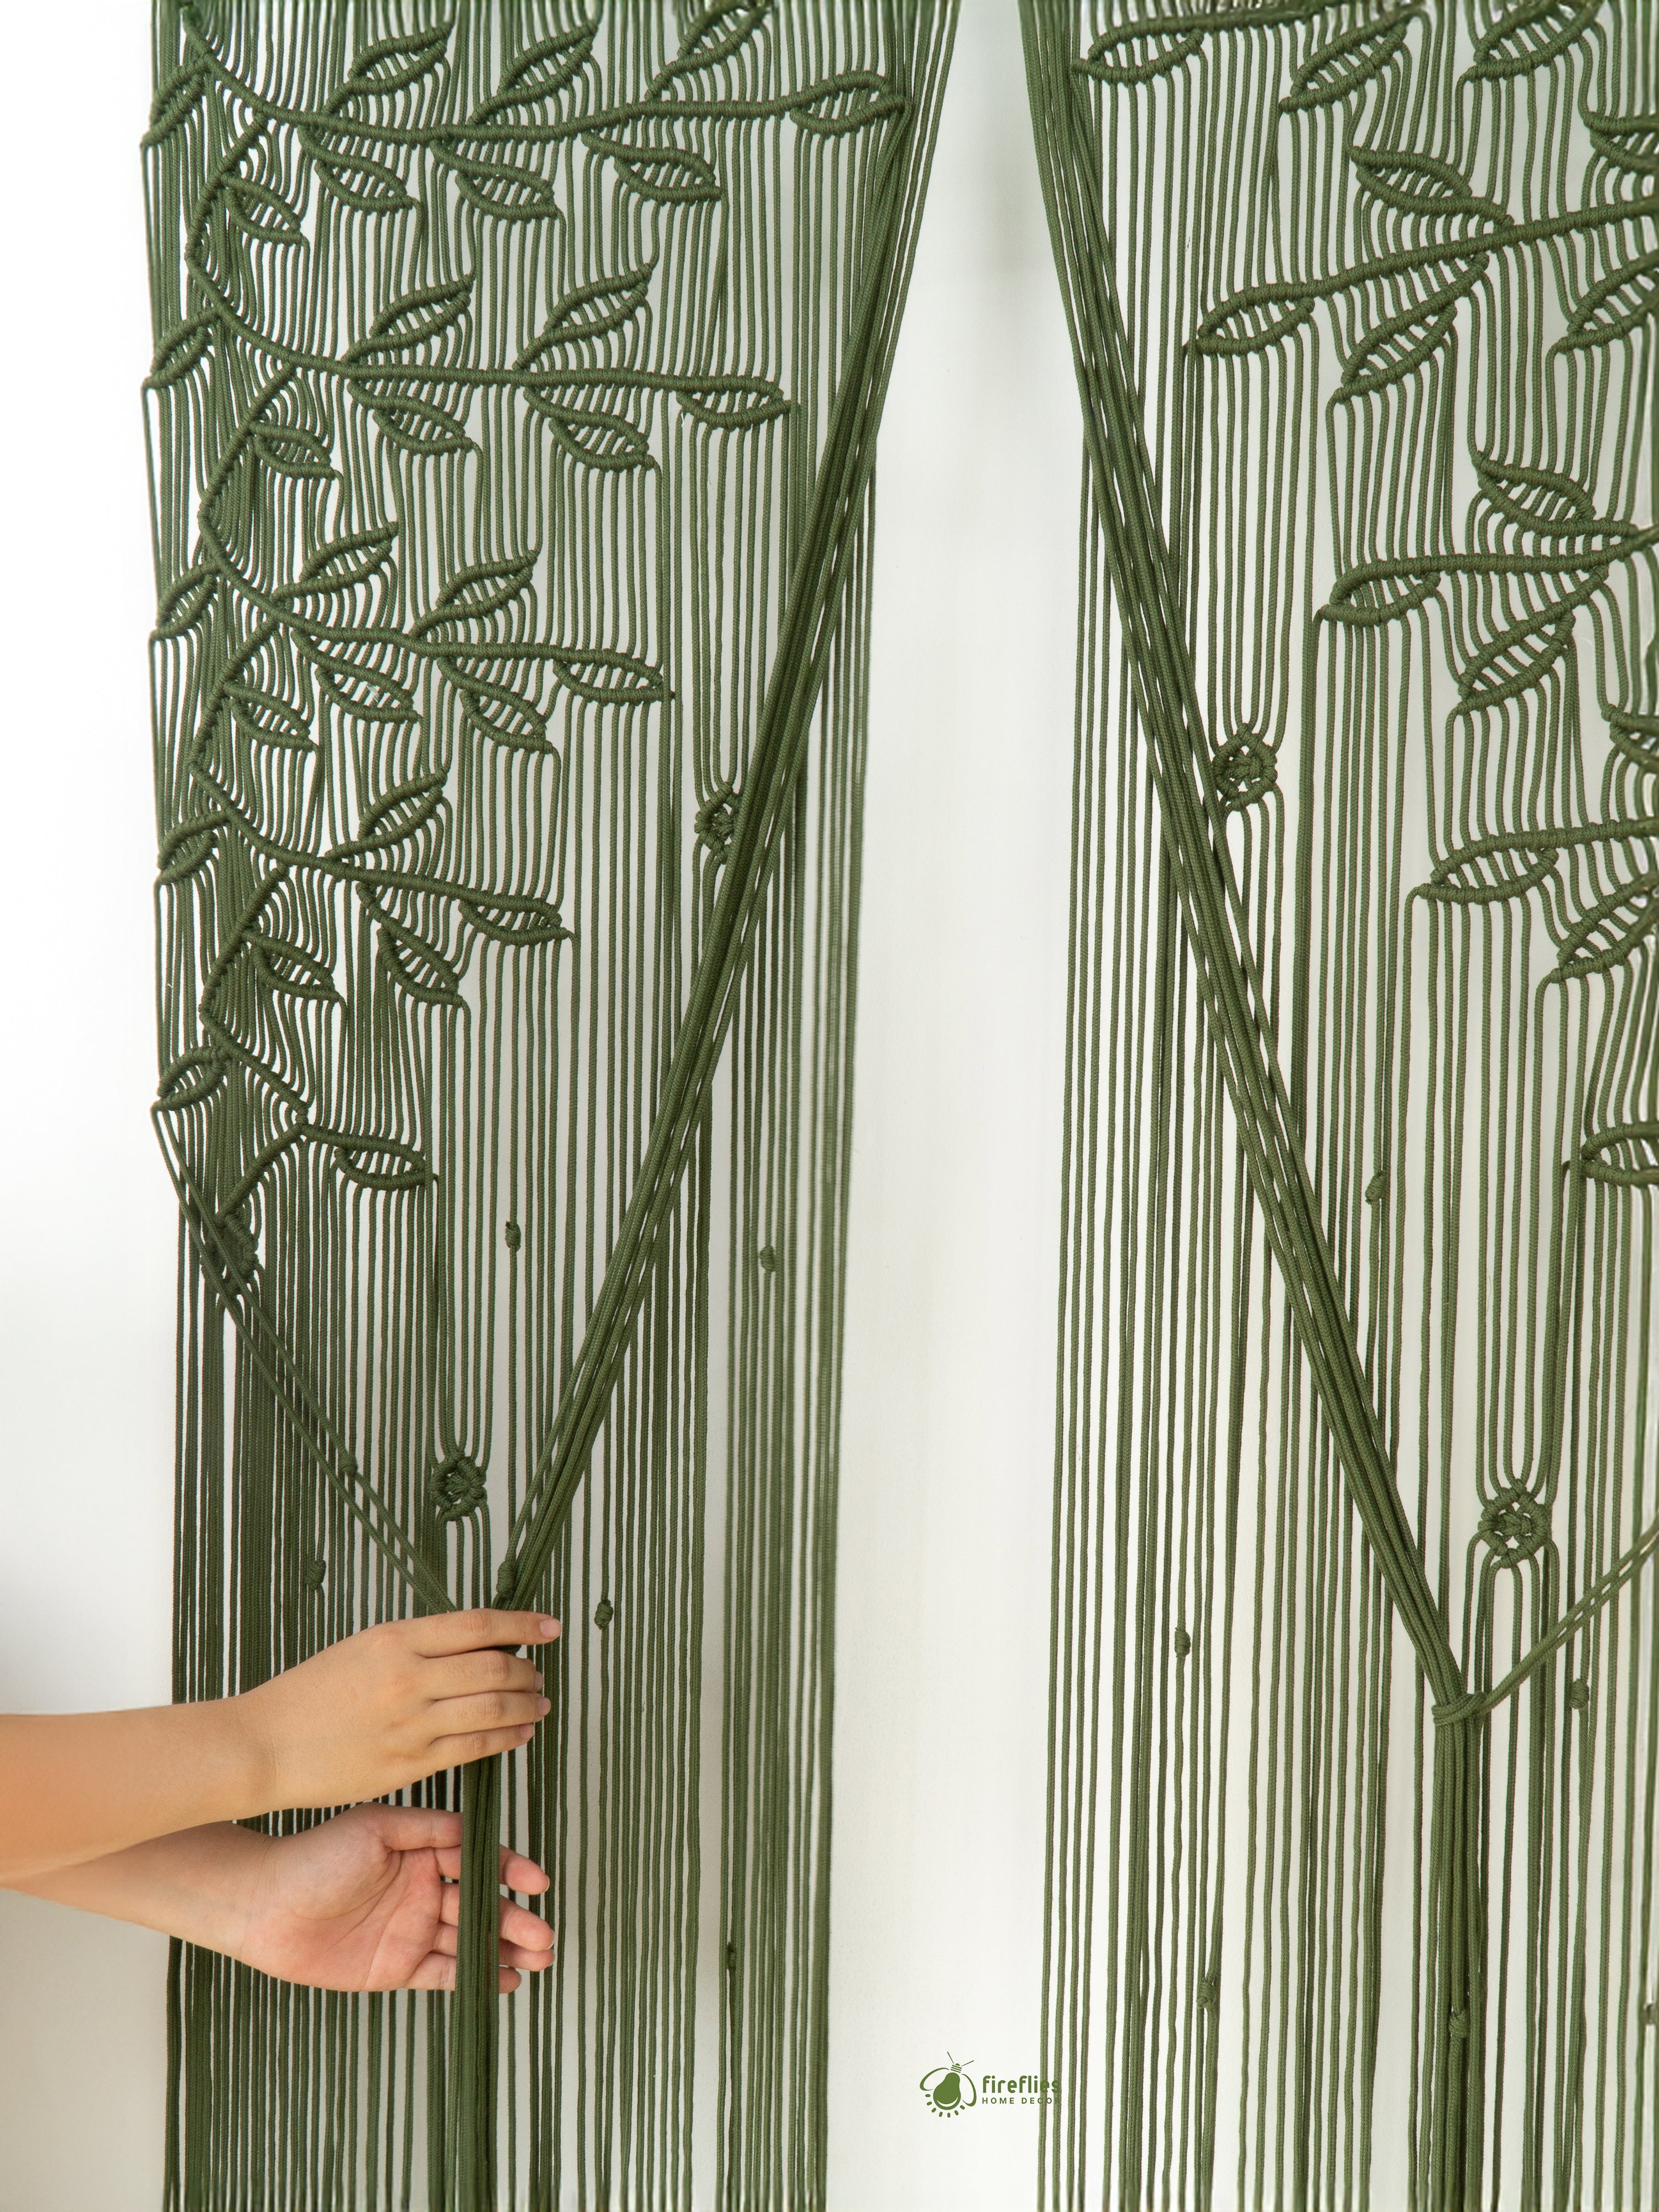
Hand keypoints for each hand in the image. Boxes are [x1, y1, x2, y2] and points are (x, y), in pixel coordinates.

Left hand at [233, 1805, 554, 1992]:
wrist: (264, 1906)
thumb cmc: (315, 1856)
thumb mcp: (377, 1827)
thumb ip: (430, 1828)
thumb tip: (476, 1830)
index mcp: (422, 1853)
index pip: (478, 1861)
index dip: (511, 1871)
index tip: (537, 1882)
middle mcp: (422, 1891)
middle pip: (480, 1907)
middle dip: (516, 1920)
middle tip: (545, 1935)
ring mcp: (411, 1931)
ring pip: (469, 1942)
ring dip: (505, 1950)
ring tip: (539, 1959)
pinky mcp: (396, 1968)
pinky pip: (444, 1974)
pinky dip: (475, 1978)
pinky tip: (503, 1980)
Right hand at [239, 1609, 559, 1811]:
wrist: (266, 1744)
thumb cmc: (312, 1692)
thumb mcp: (364, 1647)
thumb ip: (417, 1645)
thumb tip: (475, 1645)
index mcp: (396, 1639)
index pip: (478, 1626)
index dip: (522, 1625)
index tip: (549, 1627)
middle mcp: (408, 1678)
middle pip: (494, 1668)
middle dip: (527, 1671)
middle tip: (540, 1674)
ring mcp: (410, 1724)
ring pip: (491, 1710)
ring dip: (525, 1706)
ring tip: (540, 1704)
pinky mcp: (408, 1765)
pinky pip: (472, 1748)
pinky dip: (505, 1739)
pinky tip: (519, 1735)